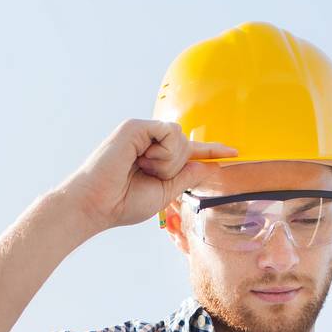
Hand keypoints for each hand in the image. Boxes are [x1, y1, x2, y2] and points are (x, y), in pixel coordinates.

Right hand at [56, 119, 236, 237]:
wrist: (96, 205)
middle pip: (187, 144)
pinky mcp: (135, 126)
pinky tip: (141, 160)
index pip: (190, 150)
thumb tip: (209, 165)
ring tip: (141, 169)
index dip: (212, 150)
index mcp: (155, 156)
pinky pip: (169, 132)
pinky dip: (162, 152)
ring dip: (167, 161)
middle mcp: (149, 140)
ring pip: (179, 137)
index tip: (235, 152)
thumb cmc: (122, 203)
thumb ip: (186, 176)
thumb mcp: (164, 192)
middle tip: (147, 175)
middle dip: (175, 167)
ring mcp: (141, 131)